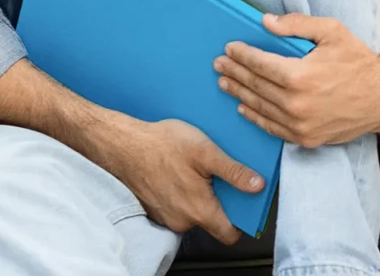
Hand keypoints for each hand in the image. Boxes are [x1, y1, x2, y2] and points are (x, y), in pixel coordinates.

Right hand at [84, 116, 260, 244]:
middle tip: (220, 177)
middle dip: (221, 201)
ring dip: (200, 196)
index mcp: (199, 211)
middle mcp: (182, 220)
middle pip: (213, 221)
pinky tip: (181, 173)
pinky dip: (183, 193)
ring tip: (198, 171)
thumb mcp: (206, 152)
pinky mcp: (155, 209)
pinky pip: (178, 206)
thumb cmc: (161, 145)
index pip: (229, 234)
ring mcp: (166, 216)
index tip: (247, 205)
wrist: (122, 144)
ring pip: (194, 212)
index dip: (242, 222)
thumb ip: (234, 172)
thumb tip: (257, 186)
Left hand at [215, 13, 379, 147]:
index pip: (259, 64)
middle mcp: (296, 103)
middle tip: (220, 64)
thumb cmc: (359, 63)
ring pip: (259, 107)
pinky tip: (243, 107)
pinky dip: (255, 117)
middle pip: (255, 85)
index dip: (242, 55)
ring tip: (225, 83)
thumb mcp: (333, 32)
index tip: (230, 49)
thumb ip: (298, 25)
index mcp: (300, 75)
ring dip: (239, 93)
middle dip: (235, 72)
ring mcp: (299, 124)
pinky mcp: (304, 138)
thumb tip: (266, 22)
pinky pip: (272, 127)